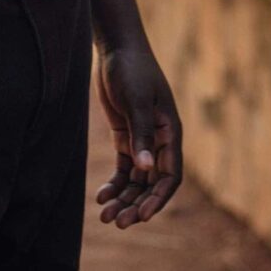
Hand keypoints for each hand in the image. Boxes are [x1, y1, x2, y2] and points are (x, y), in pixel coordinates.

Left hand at [93, 42, 180, 227]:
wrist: (117, 48)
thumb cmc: (132, 70)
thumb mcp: (137, 101)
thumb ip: (141, 134)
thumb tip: (147, 168)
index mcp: (170, 133)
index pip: (170, 176)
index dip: (158, 199)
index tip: (141, 216)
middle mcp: (159, 140)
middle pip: (152, 184)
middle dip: (137, 205)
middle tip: (117, 222)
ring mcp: (141, 139)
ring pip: (137, 180)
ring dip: (124, 199)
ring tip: (105, 216)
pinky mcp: (125, 136)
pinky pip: (123, 168)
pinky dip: (114, 184)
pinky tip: (100, 196)